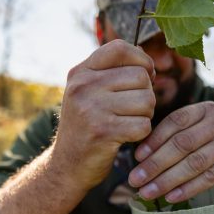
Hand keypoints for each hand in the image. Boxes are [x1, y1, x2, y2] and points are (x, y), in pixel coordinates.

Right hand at [50, 40, 155, 190]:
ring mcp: (91, 108)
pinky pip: (144, 125)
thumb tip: (146, 57)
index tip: (146, 76)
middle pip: (140, 77)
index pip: (120, 48)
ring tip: (130, 122)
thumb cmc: (87, 127)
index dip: (142, 60)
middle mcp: (83, 86)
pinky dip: (142, 133)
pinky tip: (127, 137)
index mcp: (81, 72)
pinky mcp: (103, 131)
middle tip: (135, 109)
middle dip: (146, 95)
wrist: (66, 166)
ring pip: (146, 100)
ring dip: (146, 115)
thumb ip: (113, 73)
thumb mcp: (90, 93)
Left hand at [128, 101, 213, 201]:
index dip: (154, 139)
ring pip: (193, 164)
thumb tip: (148, 150)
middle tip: (135, 179)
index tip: (137, 157)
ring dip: (167, 180)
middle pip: (181, 144)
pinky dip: (189, 188)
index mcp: (205, 109)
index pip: (175, 122)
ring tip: (147, 192)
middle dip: (155, 164)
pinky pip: (210, 178)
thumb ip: (186, 128)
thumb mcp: (211, 117)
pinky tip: (172, 197)